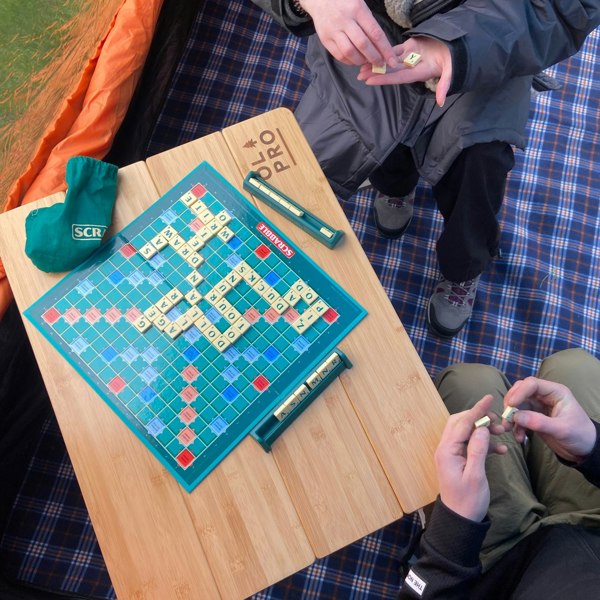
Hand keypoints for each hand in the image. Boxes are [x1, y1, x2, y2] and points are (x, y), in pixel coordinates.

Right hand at [301, 0, 396, 67]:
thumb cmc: (345, 2)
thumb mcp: (360, 5)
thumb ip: (369, 23)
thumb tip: (381, 46)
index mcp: (357, 9)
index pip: (375, 33)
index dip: (385, 49)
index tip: (392, 61)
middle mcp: (345, 20)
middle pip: (363, 45)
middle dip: (374, 58)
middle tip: (380, 64)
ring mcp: (333, 30)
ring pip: (350, 52)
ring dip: (361, 60)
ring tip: (366, 61)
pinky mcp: (325, 39)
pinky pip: (339, 55)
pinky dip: (349, 61)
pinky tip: (354, 60)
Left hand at [357, 36, 451, 106]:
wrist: (455, 45)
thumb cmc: (454, 58)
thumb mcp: (451, 71)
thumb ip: (445, 85)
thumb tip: (441, 102)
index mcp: (418, 73)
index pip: (397, 78)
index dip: (384, 79)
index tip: (369, 81)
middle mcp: (411, 67)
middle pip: (390, 72)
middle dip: (375, 74)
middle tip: (359, 76)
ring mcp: (409, 57)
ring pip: (389, 61)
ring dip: (376, 64)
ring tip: (361, 67)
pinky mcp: (409, 47)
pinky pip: (394, 51)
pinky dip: (383, 52)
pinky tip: (372, 54)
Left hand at [435, 395, 506, 521]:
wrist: (461, 521)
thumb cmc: (468, 501)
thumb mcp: (475, 476)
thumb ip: (477, 450)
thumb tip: (481, 428)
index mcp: (447, 450)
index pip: (462, 423)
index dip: (476, 409)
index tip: (489, 398)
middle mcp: (446, 448)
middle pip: (461, 423)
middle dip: (480, 418)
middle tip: (498, 421)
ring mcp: (451, 454)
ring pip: (467, 433)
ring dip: (484, 431)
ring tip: (502, 433)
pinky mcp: (459, 460)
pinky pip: (471, 445)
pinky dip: (485, 444)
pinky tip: (502, 450)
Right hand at [504, 377, 596, 462]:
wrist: (584, 450)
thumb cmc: (580, 435)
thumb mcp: (562, 429)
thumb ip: (539, 422)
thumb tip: (516, 417)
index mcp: (555, 392)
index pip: (532, 384)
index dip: (519, 392)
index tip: (510, 405)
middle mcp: (545, 396)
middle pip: (521, 391)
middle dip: (511, 403)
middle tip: (506, 416)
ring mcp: (538, 406)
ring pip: (517, 405)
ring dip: (511, 416)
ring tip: (508, 429)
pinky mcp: (534, 417)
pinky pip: (519, 417)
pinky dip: (516, 426)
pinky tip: (519, 437)